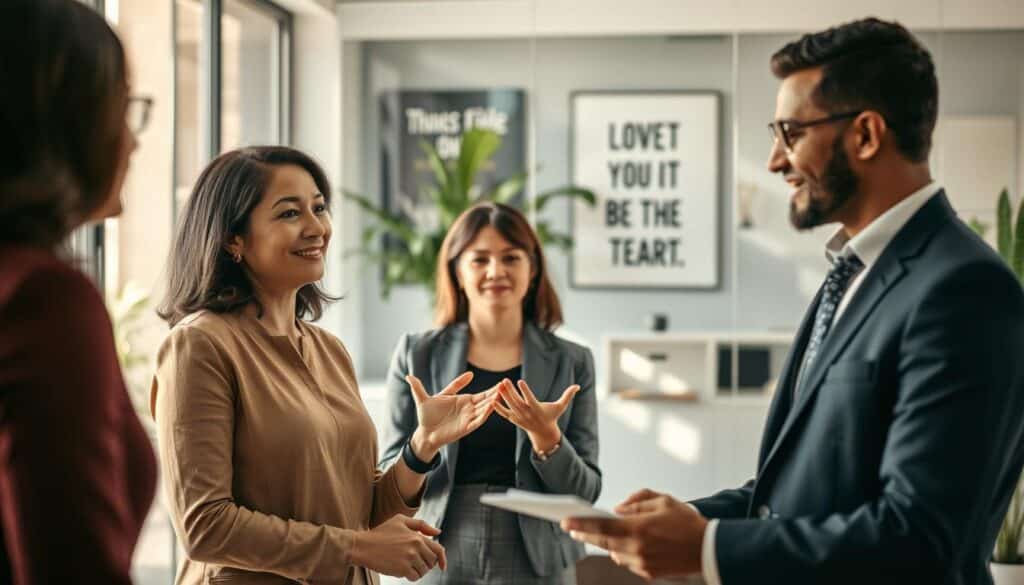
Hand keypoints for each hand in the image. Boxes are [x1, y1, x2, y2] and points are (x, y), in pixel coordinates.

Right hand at [351, 514, 446, 580]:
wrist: (362, 546)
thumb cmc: (380, 533)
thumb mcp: (400, 520)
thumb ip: (421, 525)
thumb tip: (438, 532)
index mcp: (417, 536)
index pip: (438, 549)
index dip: (443, 559)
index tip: (442, 566)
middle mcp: (415, 546)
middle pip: (432, 562)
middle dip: (426, 564)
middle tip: (415, 563)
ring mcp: (409, 558)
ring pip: (424, 571)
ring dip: (418, 571)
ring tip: (407, 565)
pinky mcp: (402, 568)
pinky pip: (415, 577)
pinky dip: (411, 576)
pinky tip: (403, 571)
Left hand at [407, 372, 497, 460]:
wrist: (424, 433)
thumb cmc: (426, 416)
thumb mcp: (424, 399)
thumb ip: (418, 387)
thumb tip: (409, 376)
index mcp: (463, 400)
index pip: (480, 394)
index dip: (491, 389)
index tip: (501, 382)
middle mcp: (468, 409)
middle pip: (485, 400)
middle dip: (495, 393)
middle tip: (507, 385)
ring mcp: (468, 418)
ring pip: (484, 409)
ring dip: (493, 402)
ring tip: (501, 394)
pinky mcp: (466, 427)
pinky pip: (478, 420)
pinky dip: (485, 414)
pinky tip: (492, 406)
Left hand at [493, 379, 579, 452]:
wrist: (543, 432)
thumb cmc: (552, 416)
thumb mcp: (560, 406)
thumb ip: (568, 396)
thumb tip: (578, 386)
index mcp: (537, 409)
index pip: (530, 399)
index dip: (525, 391)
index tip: (520, 381)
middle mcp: (527, 413)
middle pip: (517, 401)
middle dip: (510, 391)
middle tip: (504, 380)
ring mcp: (519, 417)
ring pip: (509, 405)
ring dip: (503, 396)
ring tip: (499, 385)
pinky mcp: (513, 419)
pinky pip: (504, 413)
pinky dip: (498, 407)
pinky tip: (492, 399)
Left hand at [560, 491, 706, 579]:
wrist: (709, 548)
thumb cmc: (687, 521)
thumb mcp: (662, 500)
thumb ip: (636, 502)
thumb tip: (617, 509)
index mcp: (639, 529)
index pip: (602, 528)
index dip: (581, 525)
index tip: (565, 522)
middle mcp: (637, 549)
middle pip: (602, 543)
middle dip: (585, 535)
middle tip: (571, 528)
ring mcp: (642, 564)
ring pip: (614, 553)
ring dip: (606, 543)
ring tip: (596, 533)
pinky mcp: (648, 573)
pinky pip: (627, 561)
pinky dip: (623, 551)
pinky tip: (623, 543)